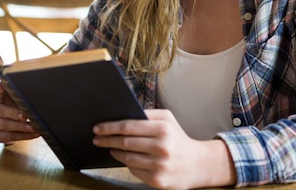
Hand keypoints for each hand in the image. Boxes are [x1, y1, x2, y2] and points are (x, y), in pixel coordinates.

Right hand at [0, 82, 39, 142]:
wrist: (18, 123)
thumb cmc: (20, 105)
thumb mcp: (21, 98)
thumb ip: (24, 95)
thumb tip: (39, 94)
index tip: (2, 86)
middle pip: (0, 110)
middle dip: (14, 113)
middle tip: (26, 116)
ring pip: (5, 125)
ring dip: (21, 127)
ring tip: (34, 127)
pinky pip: (9, 136)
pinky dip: (24, 136)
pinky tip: (34, 133)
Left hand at [92, 109, 235, 189]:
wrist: (198, 164)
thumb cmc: (178, 138)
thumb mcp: (168, 119)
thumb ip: (147, 114)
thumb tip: (122, 113)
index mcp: (163, 128)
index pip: (129, 126)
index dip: (110, 127)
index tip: (97, 128)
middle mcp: (162, 147)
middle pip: (125, 142)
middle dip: (107, 140)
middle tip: (96, 138)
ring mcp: (160, 166)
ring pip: (127, 158)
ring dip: (115, 152)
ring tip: (110, 147)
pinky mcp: (158, 181)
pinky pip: (134, 170)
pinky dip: (127, 164)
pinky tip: (125, 158)